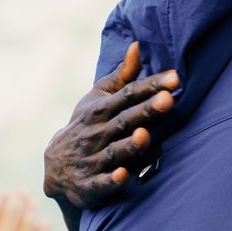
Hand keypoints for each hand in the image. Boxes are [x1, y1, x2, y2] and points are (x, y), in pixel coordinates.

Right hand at [42, 41, 179, 209]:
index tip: (176, 78)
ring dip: (129, 145)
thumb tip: (138, 45)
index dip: (152, 86)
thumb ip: (122, 77)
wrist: (55, 166)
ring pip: (114, 151)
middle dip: (146, 111)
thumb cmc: (87, 125)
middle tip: (168, 100)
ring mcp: (92, 159)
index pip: (129, 95)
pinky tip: (124, 175)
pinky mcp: (89, 184)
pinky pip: (101, 183)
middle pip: (125, 120)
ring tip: (145, 135)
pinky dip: (111, 180)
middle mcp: (97, 132)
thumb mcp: (99, 99)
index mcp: (102, 109)